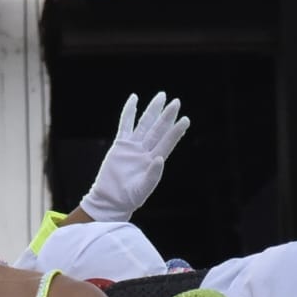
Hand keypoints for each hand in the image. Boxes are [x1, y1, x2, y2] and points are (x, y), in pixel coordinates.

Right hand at [79, 93, 190, 221]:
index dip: (176, 131)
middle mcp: (145, 151)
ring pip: (144, 123)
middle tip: (177, 102)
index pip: (167, 142)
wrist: (110, 200)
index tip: (186, 120)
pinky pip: (125, 124)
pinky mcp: (120, 145)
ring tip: (161, 96)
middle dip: (167, 116)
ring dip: (153, 110)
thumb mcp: (142, 190)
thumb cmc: (128, 199)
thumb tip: (161, 158)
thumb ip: (152, 176)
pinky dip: (129, 112)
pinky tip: (134, 98)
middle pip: (158, 129)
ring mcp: (133, 147)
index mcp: (153, 162)